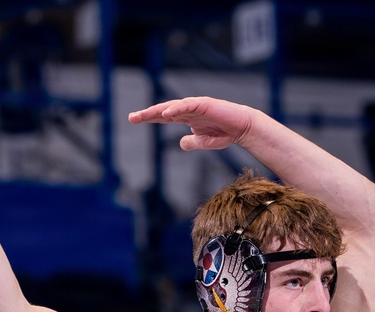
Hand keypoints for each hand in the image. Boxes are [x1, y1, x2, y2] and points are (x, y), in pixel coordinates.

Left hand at [128, 96, 254, 151]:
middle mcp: (188, 109)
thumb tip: (181, 143)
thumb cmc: (224, 133)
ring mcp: (195, 105)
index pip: (163, 116)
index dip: (149, 117)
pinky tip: (166, 113)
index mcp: (186, 117)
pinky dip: (176, 108)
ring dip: (158, 110)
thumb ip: (191, 142)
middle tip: (132, 117)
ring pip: (172, 106)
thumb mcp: (203, 141)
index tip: (134, 119)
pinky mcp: (204, 104)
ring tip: (144, 115)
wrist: (242, 128)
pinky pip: (187, 105)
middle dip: (148, 113)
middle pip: (164, 110)